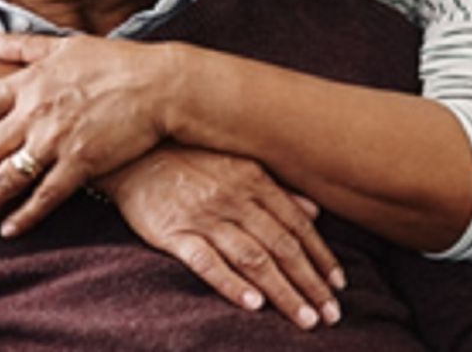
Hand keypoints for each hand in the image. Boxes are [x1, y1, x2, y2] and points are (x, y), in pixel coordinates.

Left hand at [0, 31, 178, 237]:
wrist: (159, 84)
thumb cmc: (113, 62)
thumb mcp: (63, 45)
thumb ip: (20, 45)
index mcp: (28, 83)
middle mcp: (36, 114)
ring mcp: (58, 141)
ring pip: (7, 180)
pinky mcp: (83, 163)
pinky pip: (47, 196)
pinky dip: (26, 215)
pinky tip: (7, 231)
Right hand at [100, 146, 345, 330]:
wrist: (131, 153)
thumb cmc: (188, 158)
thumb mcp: (236, 163)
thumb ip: (275, 188)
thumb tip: (314, 211)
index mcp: (252, 179)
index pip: (297, 224)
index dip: (321, 256)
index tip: (339, 285)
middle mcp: (234, 198)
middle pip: (281, 246)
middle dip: (310, 283)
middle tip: (331, 315)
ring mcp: (204, 216)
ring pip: (253, 258)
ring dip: (283, 291)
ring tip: (305, 319)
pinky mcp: (174, 232)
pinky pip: (207, 262)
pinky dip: (231, 284)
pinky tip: (252, 305)